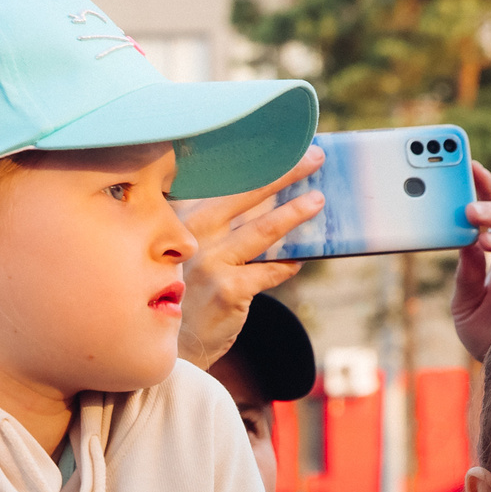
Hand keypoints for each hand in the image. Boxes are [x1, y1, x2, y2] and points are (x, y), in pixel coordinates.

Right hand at [175, 147, 324, 368]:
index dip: (256, 162)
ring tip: (318, 200)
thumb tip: (270, 203)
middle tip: (315, 158)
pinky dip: (288, 265)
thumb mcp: (193, 254)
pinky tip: (301, 260)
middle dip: (284, 173)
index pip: (225, 182)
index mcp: (183, 218)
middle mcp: (192, 235)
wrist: (172, 347)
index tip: (284, 145)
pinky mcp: (227, 289)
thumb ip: (222, 229)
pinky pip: (269, 270)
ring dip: (295, 213)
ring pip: (263, 230)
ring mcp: (209, 261)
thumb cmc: (187, 296)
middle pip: (246, 194)